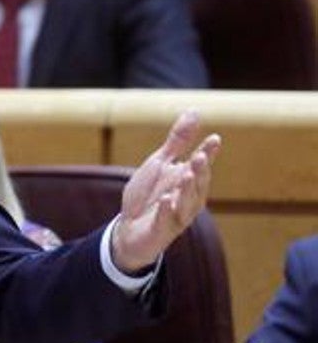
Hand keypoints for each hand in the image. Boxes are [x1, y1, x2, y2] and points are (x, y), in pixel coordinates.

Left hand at [112, 109, 220, 272]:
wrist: (128, 229)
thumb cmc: (147, 194)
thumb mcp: (159, 162)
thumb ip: (178, 141)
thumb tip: (195, 111)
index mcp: (187, 180)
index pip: (201, 165)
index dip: (208, 153)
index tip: (214, 138)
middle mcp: (187, 198)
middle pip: (197, 184)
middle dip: (199, 171)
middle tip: (199, 156)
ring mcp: (175, 216)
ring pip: (186, 204)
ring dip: (187, 190)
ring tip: (187, 175)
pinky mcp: (160, 231)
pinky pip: (164, 221)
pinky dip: (165, 211)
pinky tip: (164, 200)